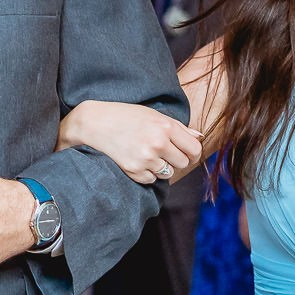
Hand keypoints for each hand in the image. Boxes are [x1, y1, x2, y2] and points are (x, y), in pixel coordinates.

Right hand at [58, 99, 201, 183]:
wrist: (94, 123)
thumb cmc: (125, 116)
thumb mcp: (153, 115)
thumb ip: (178, 127)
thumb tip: (200, 136)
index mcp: (166, 126)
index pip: (194, 149)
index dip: (193, 153)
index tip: (187, 153)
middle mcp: (158, 143)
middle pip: (183, 163)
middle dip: (176, 159)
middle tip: (162, 152)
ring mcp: (146, 158)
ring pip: (168, 173)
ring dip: (161, 167)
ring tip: (146, 154)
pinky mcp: (134, 170)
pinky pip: (152, 179)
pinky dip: (146, 173)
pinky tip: (135, 159)